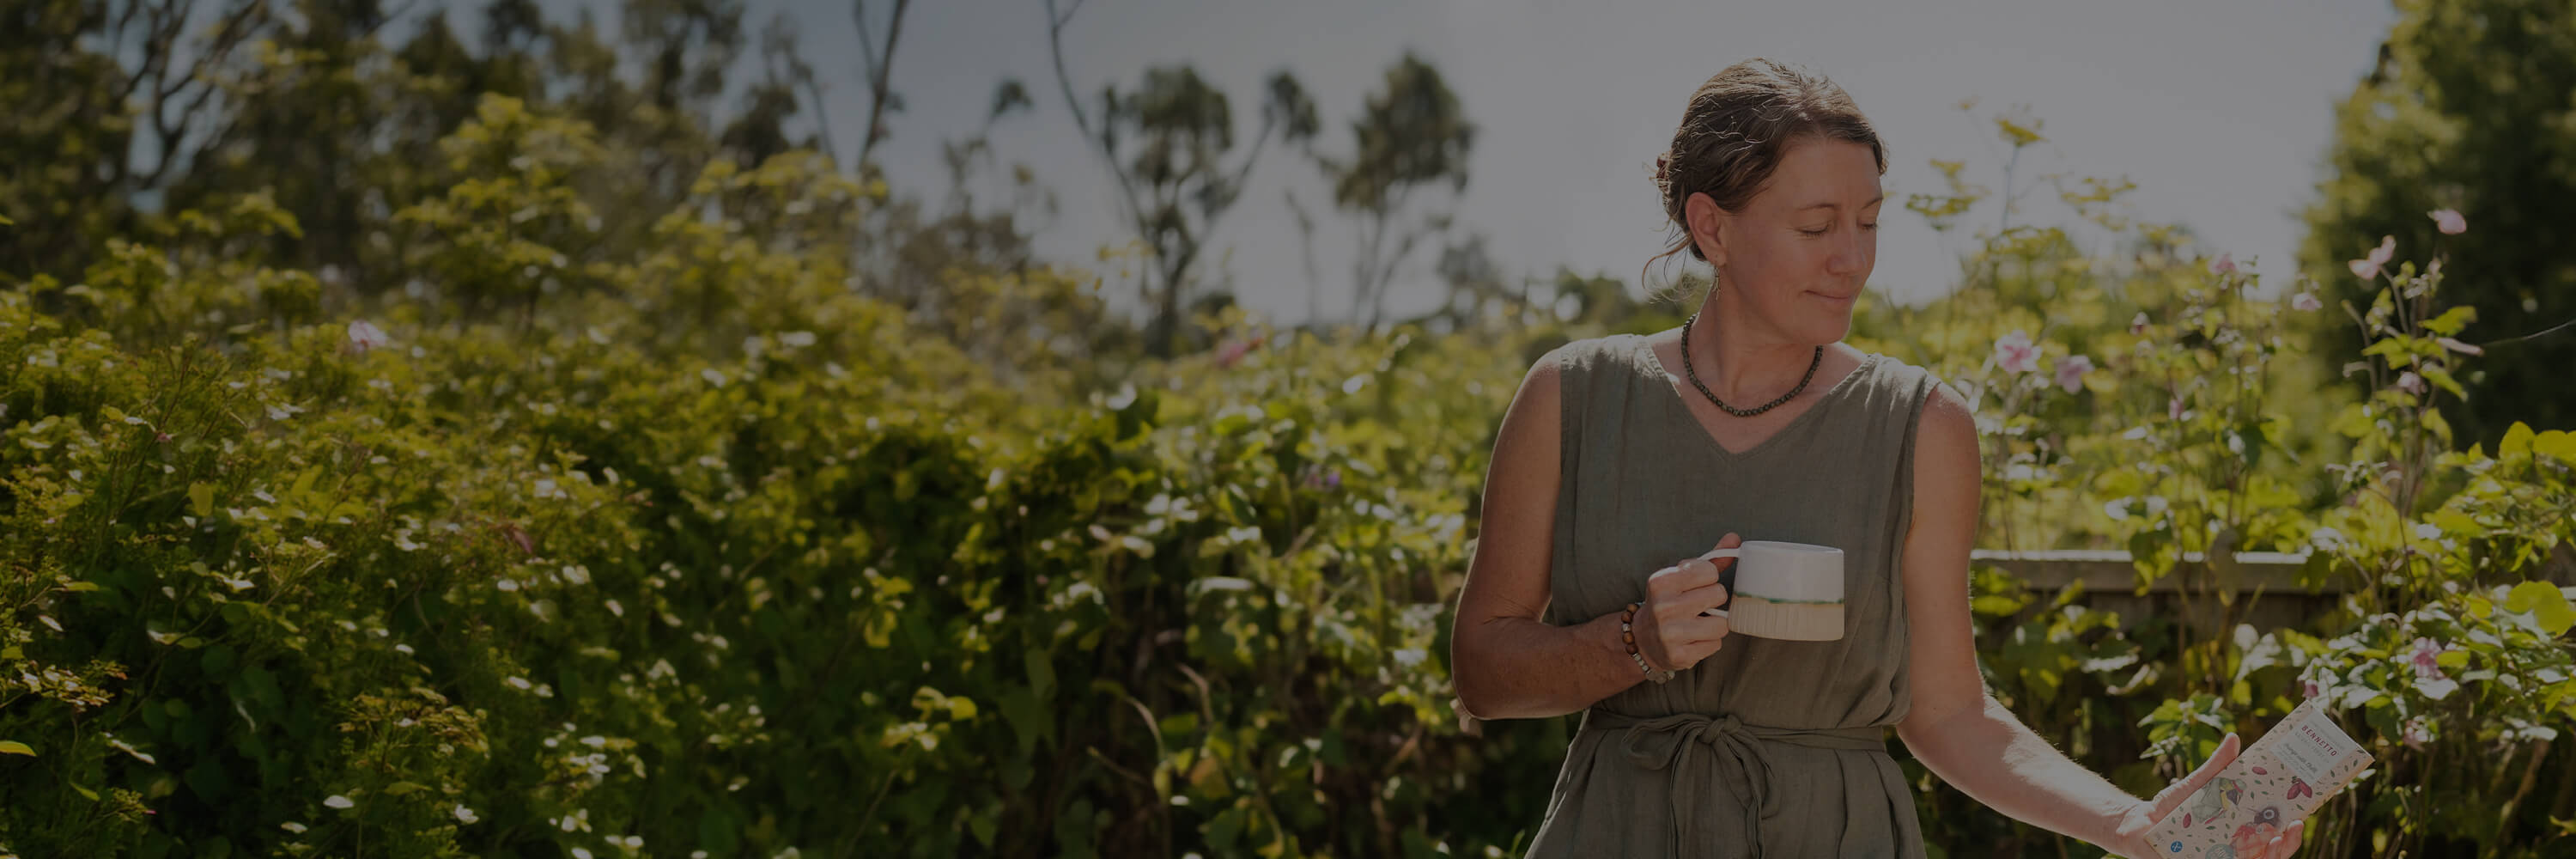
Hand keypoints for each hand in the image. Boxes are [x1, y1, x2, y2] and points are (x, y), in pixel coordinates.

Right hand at [1633, 533, 1739, 671]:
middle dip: (1713, 600)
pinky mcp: (1679, 656)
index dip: (1708, 579)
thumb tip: (1735, 539)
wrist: (1642, 638)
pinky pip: (1715, 645)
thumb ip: (1710, 560)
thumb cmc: (1668, 601)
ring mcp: (1670, 633)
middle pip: (1719, 595)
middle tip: (1697, 606)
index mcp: (1661, 581)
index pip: (1710, 571)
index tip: (1695, 586)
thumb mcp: (1681, 577)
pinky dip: (1708, 642)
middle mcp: (1663, 606)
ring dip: (1714, 624)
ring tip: (1697, 624)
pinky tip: (1692, 639)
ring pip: (1722, 624)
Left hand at [2110, 733, 2306, 858]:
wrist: (2140, 822)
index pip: (2273, 837)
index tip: (2298, 819)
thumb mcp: (2198, 784)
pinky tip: (2245, 858)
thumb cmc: (2173, 806)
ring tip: (2275, 842)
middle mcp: (2234, 850)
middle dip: (2286, 846)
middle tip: (2292, 827)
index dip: (2289, 834)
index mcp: (2239, 832)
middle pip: (2270, 854)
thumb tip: (2234, 738)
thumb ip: (2217, 766)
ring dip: (2271, 857)